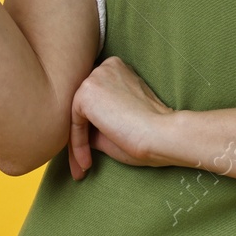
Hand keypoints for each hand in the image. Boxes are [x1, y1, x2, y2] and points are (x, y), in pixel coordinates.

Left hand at [68, 56, 177, 179]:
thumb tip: (78, 131)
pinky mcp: (85, 93)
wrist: (161, 133)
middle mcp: (105, 67)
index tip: (96, 150)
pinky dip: (78, 146)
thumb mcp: (121, 120)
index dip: (94, 128)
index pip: (97, 100)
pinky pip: (74, 123)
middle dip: (82, 136)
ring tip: (83, 168)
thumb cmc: (149, 132)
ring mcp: (95, 77)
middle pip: (84, 106)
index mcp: (118, 69)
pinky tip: (87, 163)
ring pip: (76, 115)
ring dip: (77, 144)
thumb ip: (99, 119)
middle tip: (84, 163)